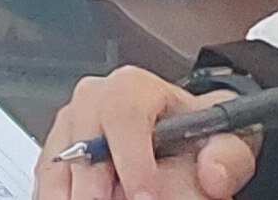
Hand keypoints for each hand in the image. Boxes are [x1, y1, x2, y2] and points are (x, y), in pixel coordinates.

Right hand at [37, 65, 262, 199]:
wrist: (182, 138)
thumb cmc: (196, 133)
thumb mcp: (227, 139)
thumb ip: (227, 155)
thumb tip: (213, 174)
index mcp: (133, 88)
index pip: (124, 114)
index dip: (132, 159)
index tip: (146, 196)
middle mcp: (93, 100)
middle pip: (82, 143)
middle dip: (96, 187)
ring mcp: (70, 127)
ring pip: (59, 164)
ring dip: (74, 193)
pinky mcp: (57, 153)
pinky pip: (50, 180)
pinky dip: (62, 196)